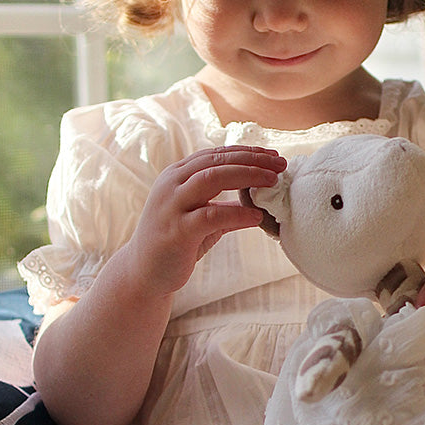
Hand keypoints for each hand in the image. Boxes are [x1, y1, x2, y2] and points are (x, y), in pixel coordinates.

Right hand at [127, 145, 285, 296]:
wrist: (143, 273)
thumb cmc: (175, 242)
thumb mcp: (200, 216)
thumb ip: (225, 203)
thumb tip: (259, 196)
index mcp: (177, 175)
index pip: (216, 154)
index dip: (247, 152)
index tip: (274, 156)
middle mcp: (172, 184)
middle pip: (217, 161)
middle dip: (252, 159)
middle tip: (280, 164)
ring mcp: (172, 206)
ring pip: (212, 178)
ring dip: (247, 176)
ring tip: (273, 182)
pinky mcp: (176, 230)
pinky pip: (211, 215)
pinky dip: (237, 213)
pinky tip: (257, 216)